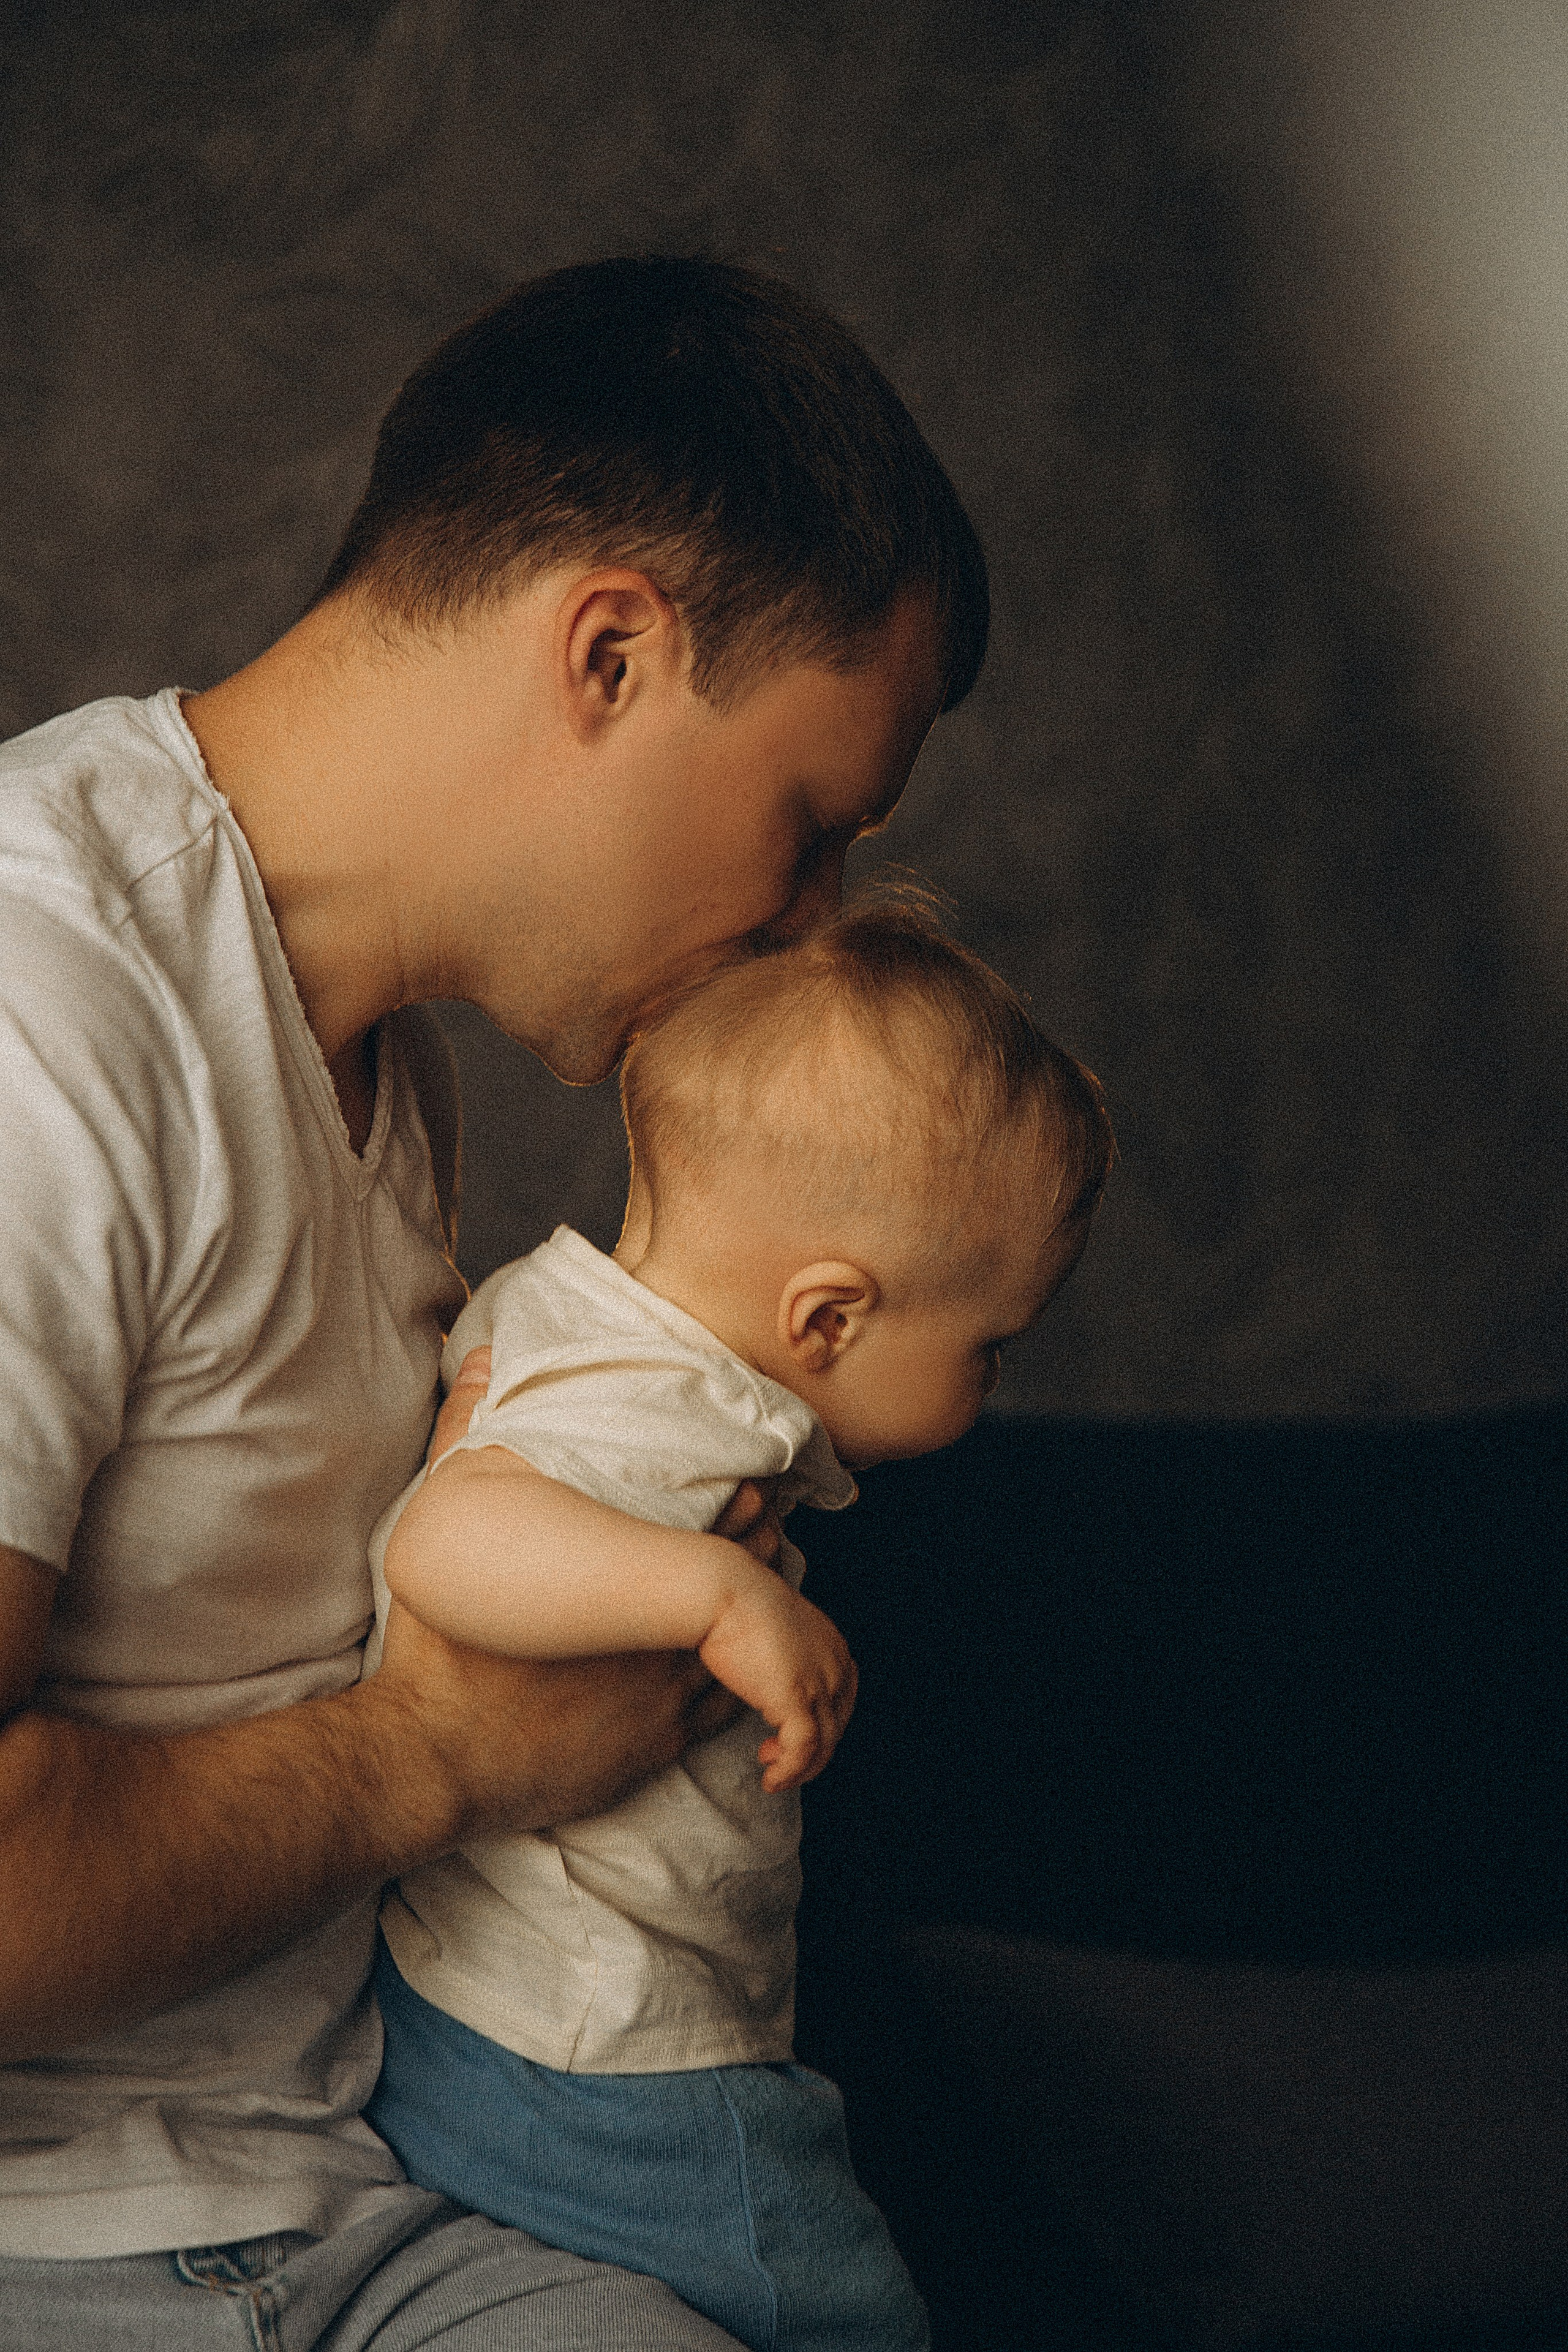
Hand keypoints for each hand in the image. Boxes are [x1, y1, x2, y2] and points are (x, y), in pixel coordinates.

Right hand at [376, 1342, 735, 1835]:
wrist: (435, 1757)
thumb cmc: (440, 1643)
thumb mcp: (442, 1519)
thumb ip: (467, 1432)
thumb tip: (480, 1359)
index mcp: (627, 1572)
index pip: (728, 1514)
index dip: (740, 1489)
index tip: (737, 1473)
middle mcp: (666, 1634)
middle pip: (749, 1569)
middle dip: (750, 1537)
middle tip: (746, 1512)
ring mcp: (671, 1695)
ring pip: (751, 1637)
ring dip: (750, 1603)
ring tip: (736, 1575)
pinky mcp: (664, 1743)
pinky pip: (733, 1697)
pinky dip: (738, 1668)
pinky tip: (723, 1650)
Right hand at [698, 1574, 857, 1792]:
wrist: (720, 1591)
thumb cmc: (734, 1602)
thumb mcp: (773, 1628)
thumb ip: (784, 1655)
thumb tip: (770, 1677)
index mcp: (833, 1645)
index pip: (841, 1699)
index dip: (819, 1724)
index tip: (788, 1735)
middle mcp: (835, 1665)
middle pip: (836, 1725)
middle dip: (810, 1750)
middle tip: (774, 1757)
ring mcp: (819, 1682)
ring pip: (824, 1744)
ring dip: (800, 1768)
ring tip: (773, 1775)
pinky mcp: (796, 1699)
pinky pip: (803, 1750)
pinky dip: (790, 1771)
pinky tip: (770, 1778)